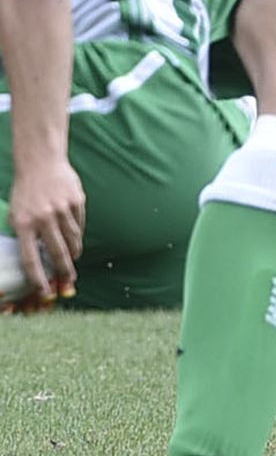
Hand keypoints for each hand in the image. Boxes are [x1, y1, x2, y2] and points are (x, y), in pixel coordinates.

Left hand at [7, 152, 84, 303]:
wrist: (40, 161)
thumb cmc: (26, 192)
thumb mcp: (16, 215)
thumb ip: (25, 237)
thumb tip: (39, 264)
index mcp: (23, 224)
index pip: (31, 260)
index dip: (38, 280)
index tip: (45, 293)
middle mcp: (43, 218)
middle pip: (57, 253)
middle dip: (64, 272)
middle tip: (68, 283)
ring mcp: (61, 209)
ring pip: (72, 240)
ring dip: (73, 253)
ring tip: (72, 260)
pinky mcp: (76, 201)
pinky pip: (79, 225)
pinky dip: (77, 234)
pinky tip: (74, 237)